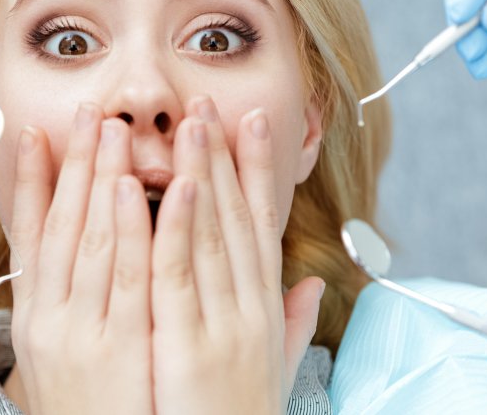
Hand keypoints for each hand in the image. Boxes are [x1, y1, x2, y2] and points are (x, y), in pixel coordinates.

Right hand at [5, 104, 152, 414]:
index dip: (32, 180)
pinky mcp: (116, 349)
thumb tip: (79, 250)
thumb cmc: (88, 408)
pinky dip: (131, 229)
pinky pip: (127, 278)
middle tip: (88, 112)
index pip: (29, 234)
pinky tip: (135, 187)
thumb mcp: (62, 353)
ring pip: (91, 240)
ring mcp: (80, 332)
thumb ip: (73, 299)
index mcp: (35, 316)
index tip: (34, 133)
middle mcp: (49, 317)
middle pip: (61, 224)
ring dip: (99, 179)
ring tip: (110, 128)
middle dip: (73, 164)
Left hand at [150, 96, 323, 414]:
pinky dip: (177, 225)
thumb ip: (291, 320)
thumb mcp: (272, 362)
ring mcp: (223, 320)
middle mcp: (249, 303)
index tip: (251, 124)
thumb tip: (314, 285)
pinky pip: (178, 273)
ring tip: (190, 121)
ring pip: (209, 232)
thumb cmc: (240, 410)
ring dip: (201, 172)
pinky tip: (172, 183)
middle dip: (223, 155)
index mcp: (262, 303)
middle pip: (235, 216)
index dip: (257, 170)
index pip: (261, 222)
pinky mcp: (188, 342)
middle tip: (209, 102)